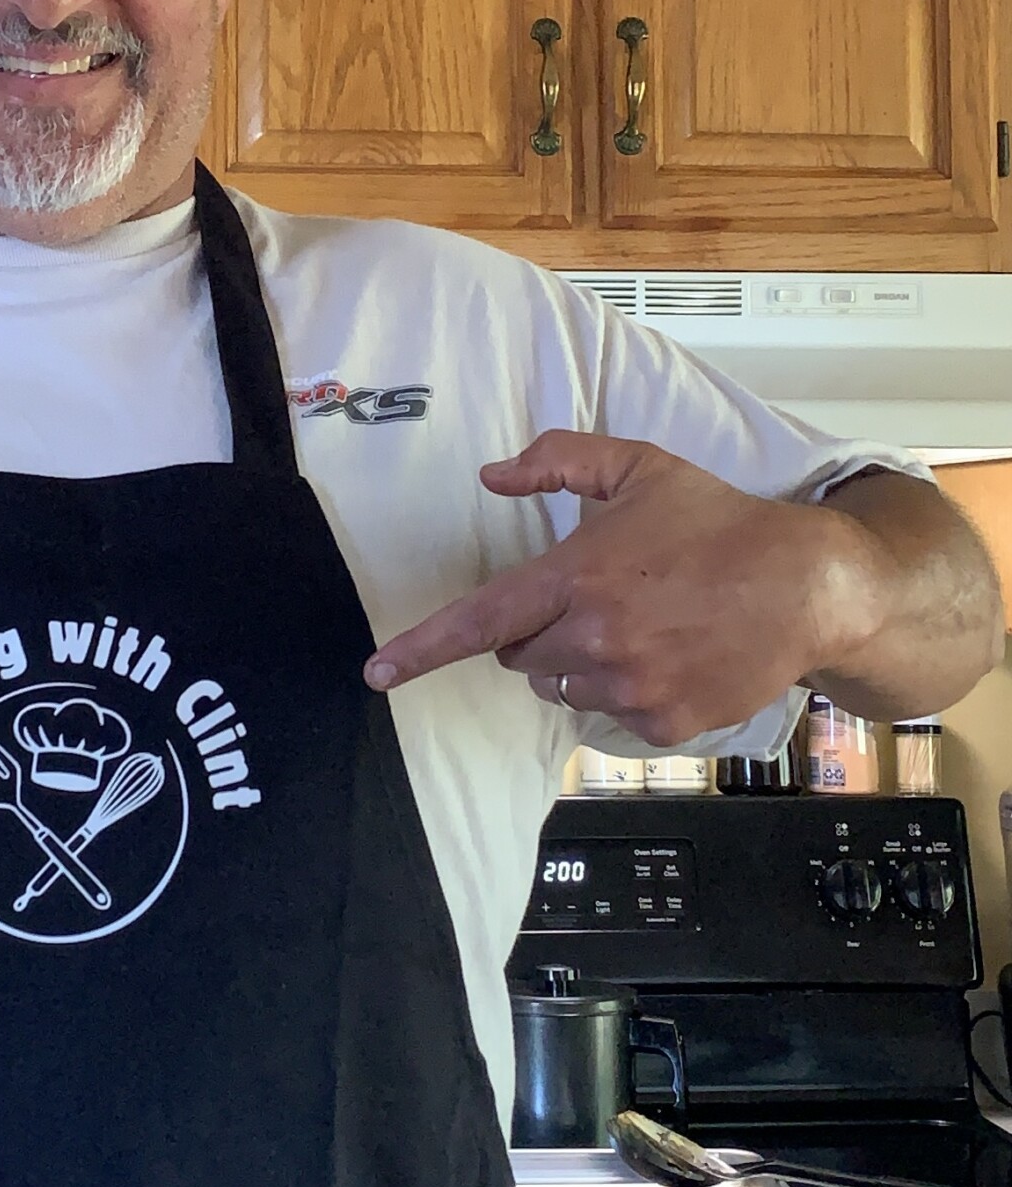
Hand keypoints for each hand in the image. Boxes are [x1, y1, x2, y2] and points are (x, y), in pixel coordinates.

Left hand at [363, 432, 883, 746]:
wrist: (810, 586)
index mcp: (575, 580)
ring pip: (559, 686)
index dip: (419, 651)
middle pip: (517, 656)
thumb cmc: (718, 522)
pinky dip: (624, 690)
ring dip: (576, 662)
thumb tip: (492, 476)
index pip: (477, 623)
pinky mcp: (662, 723)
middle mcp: (594, 640)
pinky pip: (611, 714)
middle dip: (534, 632)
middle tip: (589, 601)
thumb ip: (558, 463)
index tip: (376, 674)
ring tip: (634, 625)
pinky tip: (665, 654)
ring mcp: (629, 687)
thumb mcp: (638, 469)